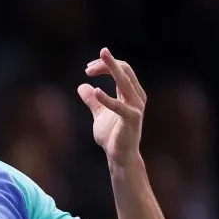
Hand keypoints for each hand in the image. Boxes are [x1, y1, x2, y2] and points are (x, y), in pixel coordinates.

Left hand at [78, 48, 147, 166]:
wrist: (119, 156)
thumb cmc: (112, 135)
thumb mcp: (99, 114)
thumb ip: (92, 101)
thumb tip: (82, 86)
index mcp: (131, 93)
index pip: (122, 70)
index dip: (105, 65)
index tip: (88, 68)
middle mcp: (136, 96)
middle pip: (125, 70)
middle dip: (108, 63)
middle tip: (88, 66)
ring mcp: (136, 107)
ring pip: (125, 82)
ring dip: (110, 71)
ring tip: (93, 67)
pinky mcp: (132, 119)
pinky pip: (119, 106)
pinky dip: (107, 99)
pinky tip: (95, 91)